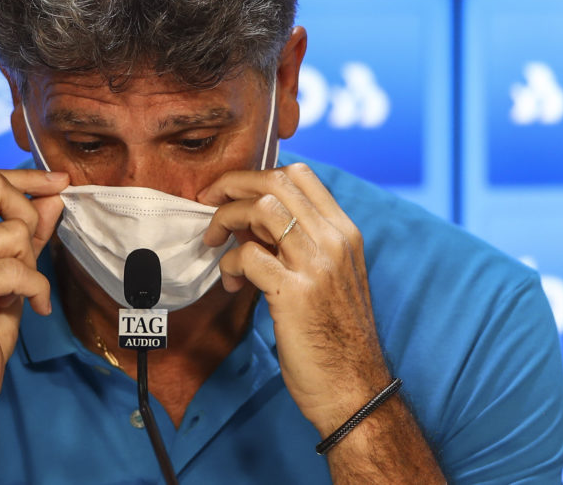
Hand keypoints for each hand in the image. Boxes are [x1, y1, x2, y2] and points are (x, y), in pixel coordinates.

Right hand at [0, 168, 68, 421]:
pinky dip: (35, 291)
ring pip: (13, 233)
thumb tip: (53, 195)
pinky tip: (31, 309)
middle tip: (32, 253)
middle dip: (28, 215)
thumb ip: (29, 233)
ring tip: (17, 293)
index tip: (59, 182)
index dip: (26, 177)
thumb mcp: (11, 272)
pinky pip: (17, 270)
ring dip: (30, 266)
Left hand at [199, 162, 390, 431]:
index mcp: (345, 232)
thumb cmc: (334, 335)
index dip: (257, 174)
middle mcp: (334, 241)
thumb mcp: (328, 276)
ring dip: (225, 219)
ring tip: (214, 242)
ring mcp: (316, 265)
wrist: (353, 388)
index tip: (233, 191)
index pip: (300, 175)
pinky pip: (247, 255)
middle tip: (208, 201)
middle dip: (232, 185)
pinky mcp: (294, 292)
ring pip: (260, 209)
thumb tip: (249, 219)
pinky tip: (232, 284)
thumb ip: (297, 243)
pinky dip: (229, 264)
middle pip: (276, 182)